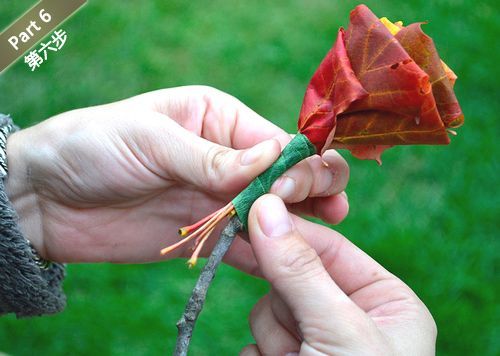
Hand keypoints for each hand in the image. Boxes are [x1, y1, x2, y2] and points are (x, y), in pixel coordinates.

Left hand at [5, 86, 348, 262]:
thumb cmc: (94, 147)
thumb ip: (212, 156)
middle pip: (288, 172)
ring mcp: (219, 198)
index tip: (296, 188)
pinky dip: (271, 252)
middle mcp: (228, 156)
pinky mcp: (207, 233)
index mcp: (219, 119)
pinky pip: (248, 244)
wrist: (47, 198)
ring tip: (325, 236)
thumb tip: (274, 156)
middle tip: (325, 209)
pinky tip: (292, 261)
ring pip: (276, 210)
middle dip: (311, 186)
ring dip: (302, 222)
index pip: (277, 139)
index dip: (298, 162)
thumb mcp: (151, 139)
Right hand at [241, 195, 436, 354]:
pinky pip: (257, 338)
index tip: (253, 210)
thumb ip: (301, 270)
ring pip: (269, 308)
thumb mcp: (340, 329)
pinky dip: (261, 353)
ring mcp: (317, 339)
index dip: (292, 231)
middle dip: (286, 301)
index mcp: (386, 302)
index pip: (331, 247)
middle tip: (294, 323)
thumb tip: (265, 207)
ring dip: (274, 336)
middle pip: (293, 276)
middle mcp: (351, 318)